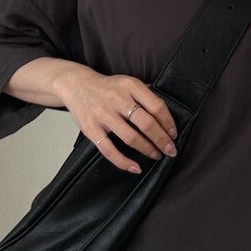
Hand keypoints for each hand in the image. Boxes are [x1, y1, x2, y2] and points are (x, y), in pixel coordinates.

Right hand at [59, 68, 178, 173]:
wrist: (76, 85)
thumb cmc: (108, 87)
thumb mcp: (128, 82)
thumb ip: (145, 95)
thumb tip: (167, 116)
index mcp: (131, 86)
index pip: (157, 106)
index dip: (168, 123)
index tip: (173, 134)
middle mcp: (118, 99)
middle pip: (146, 124)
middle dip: (162, 140)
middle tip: (170, 150)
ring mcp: (103, 115)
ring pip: (131, 138)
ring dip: (148, 150)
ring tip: (157, 155)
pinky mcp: (91, 129)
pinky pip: (109, 150)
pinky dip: (124, 162)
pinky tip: (135, 168)